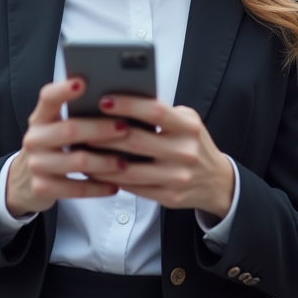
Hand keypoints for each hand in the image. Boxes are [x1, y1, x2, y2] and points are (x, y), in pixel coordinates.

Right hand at [5, 78, 129, 217]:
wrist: (23, 180)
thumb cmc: (53, 146)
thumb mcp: (55, 127)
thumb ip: (76, 114)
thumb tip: (115, 100)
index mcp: (40, 118)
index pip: (48, 98)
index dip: (64, 90)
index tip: (83, 82)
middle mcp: (34, 139)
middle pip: (70, 129)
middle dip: (100, 129)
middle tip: (125, 128)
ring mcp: (37, 164)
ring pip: (78, 161)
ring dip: (105, 161)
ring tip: (125, 162)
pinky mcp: (42, 188)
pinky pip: (76, 189)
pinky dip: (98, 187)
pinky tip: (114, 186)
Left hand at [88, 95, 235, 219]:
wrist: (216, 181)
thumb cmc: (192, 143)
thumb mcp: (186, 122)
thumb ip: (160, 113)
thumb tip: (119, 102)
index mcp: (188, 127)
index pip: (155, 112)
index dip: (128, 104)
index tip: (104, 100)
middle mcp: (184, 152)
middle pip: (136, 141)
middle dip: (104, 133)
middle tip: (81, 124)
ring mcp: (177, 177)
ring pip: (128, 169)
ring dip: (100, 160)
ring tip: (81, 148)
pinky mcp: (168, 197)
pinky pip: (132, 187)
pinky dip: (110, 178)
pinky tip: (94, 169)